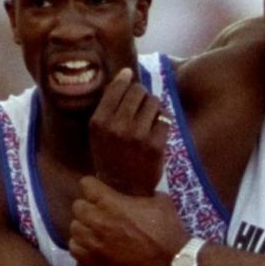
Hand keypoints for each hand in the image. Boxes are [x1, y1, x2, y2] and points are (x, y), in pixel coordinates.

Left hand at [69, 179, 188, 265]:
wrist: (173, 262)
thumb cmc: (168, 230)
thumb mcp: (159, 201)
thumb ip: (141, 194)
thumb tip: (136, 193)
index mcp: (112, 202)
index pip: (85, 185)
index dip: (93, 187)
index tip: (100, 192)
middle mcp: (99, 221)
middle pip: (77, 207)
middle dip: (88, 207)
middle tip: (98, 212)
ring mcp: (95, 243)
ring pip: (74, 228)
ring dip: (83, 227)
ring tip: (94, 230)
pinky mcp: (96, 262)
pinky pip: (74, 249)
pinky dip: (81, 246)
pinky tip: (92, 246)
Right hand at [89, 68, 170, 195]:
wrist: (123, 191)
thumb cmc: (110, 157)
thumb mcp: (99, 133)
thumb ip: (108, 106)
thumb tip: (125, 74)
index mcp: (100, 122)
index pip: (117, 87)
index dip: (126, 79)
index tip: (129, 77)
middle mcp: (117, 127)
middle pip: (138, 91)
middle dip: (141, 95)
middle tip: (141, 106)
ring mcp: (138, 136)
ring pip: (154, 102)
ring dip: (154, 107)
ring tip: (149, 118)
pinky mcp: (156, 145)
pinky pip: (165, 118)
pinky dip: (163, 120)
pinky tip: (157, 129)